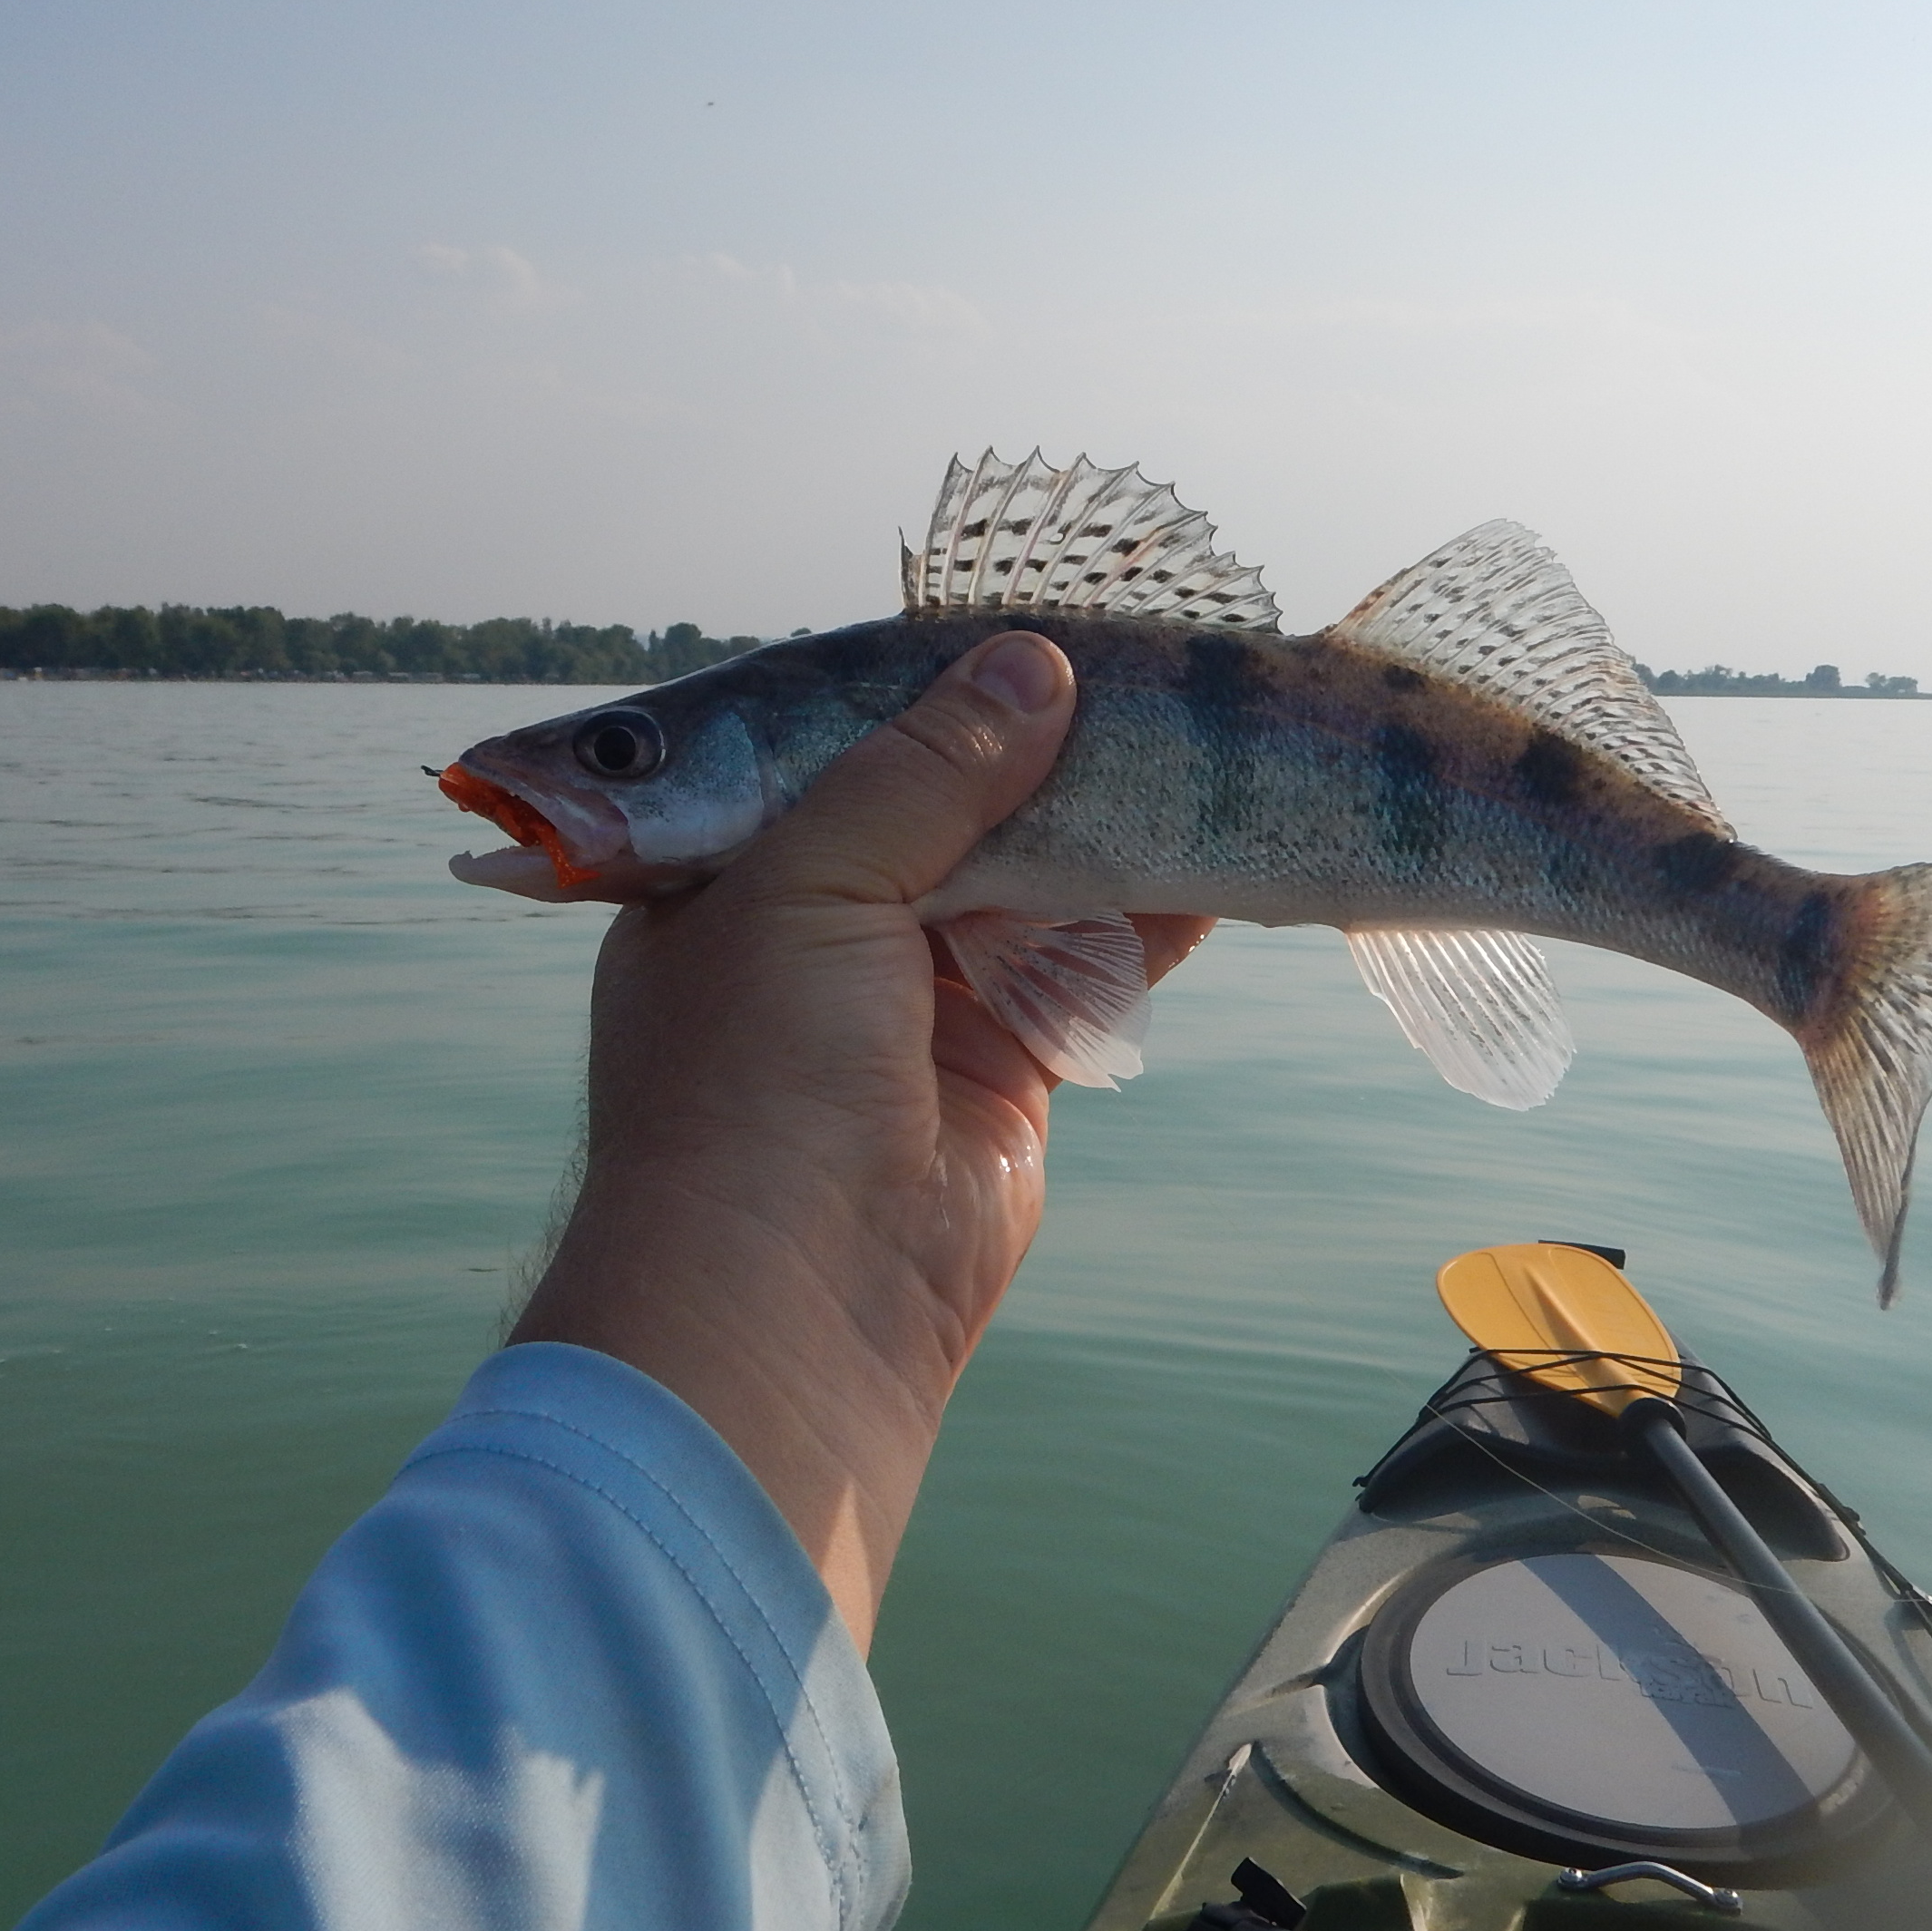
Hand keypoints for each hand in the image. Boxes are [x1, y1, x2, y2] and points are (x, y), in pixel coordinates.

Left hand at [510, 633, 1210, 1645]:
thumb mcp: (807, 883)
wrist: (796, 1306)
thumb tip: (1031, 667)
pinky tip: (1212, 833)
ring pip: (1021, 871)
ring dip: (1095, 809)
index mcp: (719, 875)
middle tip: (1116, 654)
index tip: (995, 624)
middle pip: (931, 801)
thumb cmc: (750, 1081)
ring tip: (1183, 720)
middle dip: (1017, 742)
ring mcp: (911, 1000)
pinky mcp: (1005, 1062)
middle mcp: (812, 932)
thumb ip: (919, 770)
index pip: (810, 746)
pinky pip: (1087, 956)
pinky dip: (1151, 901)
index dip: (901, 690)